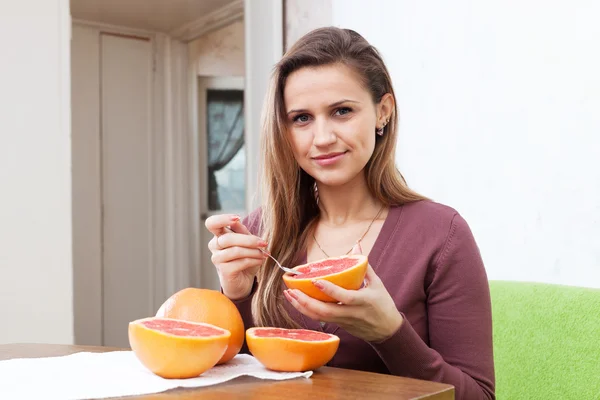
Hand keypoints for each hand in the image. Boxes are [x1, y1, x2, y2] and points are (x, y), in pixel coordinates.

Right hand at [205, 214, 267, 299]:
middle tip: (263, 243)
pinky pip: (239, 262)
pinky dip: (253, 260)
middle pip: (227, 238)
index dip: (222, 219)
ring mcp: (217, 259)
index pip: (211, 223)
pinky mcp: (224, 271)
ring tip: (264, 253)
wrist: (244, 280)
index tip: (238, 218)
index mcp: (219, 235)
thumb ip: (242, 231)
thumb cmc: (245, 258)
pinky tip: (260, 260)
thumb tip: (237, 221)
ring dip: (253, 251)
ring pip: (235, 251)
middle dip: (249, 240)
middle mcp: (214, 246)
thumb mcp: (247, 242)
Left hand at [284, 244, 402, 342]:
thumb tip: (356, 245)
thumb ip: (363, 265)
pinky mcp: (339, 325)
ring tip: (289, 294)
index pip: (345, 297)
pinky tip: (297, 302)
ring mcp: (344, 321)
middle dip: (305, 301)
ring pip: (319, 317)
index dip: (330, 290)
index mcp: (363, 301)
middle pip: (325, 311)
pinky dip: (307, 311)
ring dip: (301, 307)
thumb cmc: (383, 304)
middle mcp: (351, 313)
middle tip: (291, 290)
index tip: (316, 281)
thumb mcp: (377, 283)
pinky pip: (320, 319)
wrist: (387, 331)